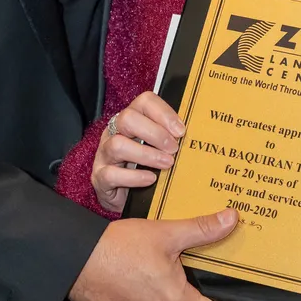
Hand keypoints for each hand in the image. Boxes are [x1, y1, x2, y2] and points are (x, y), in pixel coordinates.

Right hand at [69, 210, 238, 300]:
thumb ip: (202, 229)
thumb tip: (231, 219)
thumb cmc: (119, 248)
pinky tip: (133, 280)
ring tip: (152, 271)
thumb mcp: (165, 233)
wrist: (76, 260)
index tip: (212, 285)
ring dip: (162, 299)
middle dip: (186, 294)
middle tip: (179, 269)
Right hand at [92, 93, 184, 213]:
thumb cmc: (146, 169)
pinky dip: (134, 177)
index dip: (163, 113)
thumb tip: (201, 136)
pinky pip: (112, 174)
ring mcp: (104, 154)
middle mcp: (114, 132)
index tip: (181, 130)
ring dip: (146, 154)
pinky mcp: (100, 177)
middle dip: (155, 133)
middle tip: (174, 148)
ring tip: (167, 164)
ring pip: (118, 145)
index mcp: (131, 120)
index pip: (144, 101)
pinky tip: (151, 179)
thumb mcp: (159, 149)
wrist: (125, 199)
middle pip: (127, 118)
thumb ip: (172, 139)